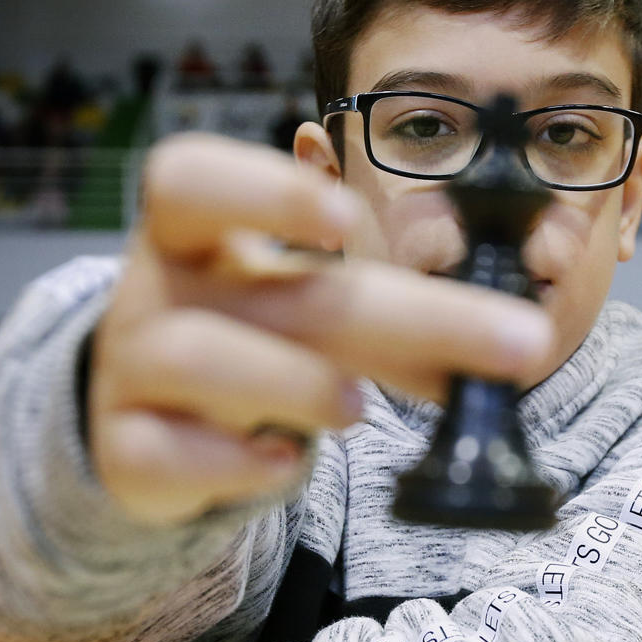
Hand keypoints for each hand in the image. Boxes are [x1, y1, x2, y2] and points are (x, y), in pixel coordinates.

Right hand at [89, 134, 554, 524]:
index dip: (268, 190)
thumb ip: (390, 311)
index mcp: (193, 230)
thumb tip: (511, 340)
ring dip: (298, 383)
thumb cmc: (247, 339)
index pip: (195, 177)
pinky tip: (281, 463)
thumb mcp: (306, 305)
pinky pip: (166, 452)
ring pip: (199, 358)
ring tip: (356, 410)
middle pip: (270, 288)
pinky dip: (234, 463)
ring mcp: (131, 366)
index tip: (345, 219)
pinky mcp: (124, 446)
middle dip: (407, 316)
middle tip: (518, 343)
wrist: (145, 422)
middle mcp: (154, 288)